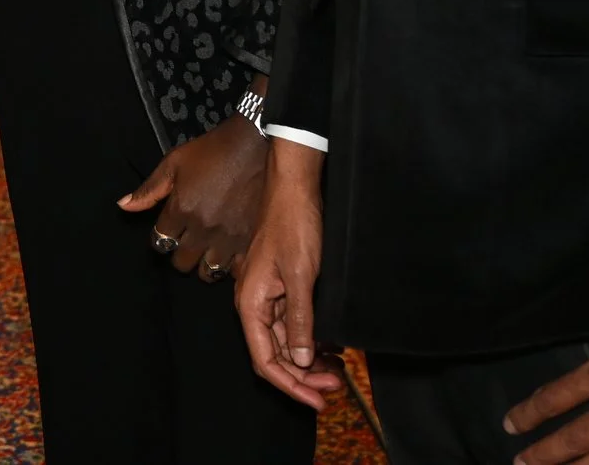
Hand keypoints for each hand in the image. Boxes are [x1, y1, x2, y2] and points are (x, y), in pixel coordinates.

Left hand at [121, 114, 267, 280]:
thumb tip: (123, 206)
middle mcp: (203, 228)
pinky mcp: (252, 241)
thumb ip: (149, 189)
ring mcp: (229, 238)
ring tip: (205, 253)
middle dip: (179, 254)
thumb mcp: (174, 162)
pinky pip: (236, 271)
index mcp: (181, 209)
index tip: (167, 232)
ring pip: (208, 272)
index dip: (160, 238)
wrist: (256, 145)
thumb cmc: (212, 151)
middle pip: (182, 262)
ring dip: (203, 264)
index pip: (160, 241)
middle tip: (186, 243)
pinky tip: (228, 257)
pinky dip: (229, 267)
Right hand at [236, 137, 345, 408]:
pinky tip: (332, 346)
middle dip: (303, 376)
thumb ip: (301, 320)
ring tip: (338, 371)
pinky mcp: (281, 286)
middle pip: (274, 354)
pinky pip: (293, 323)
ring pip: (285, 341)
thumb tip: (302, 360)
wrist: (295, 188)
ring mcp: (267, 295)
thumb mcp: (302, 277)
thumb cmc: (295, 226)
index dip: (290, 385)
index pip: (264, 359)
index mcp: (251, 303)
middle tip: (335, 388)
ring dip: (309, 360)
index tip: (318, 400)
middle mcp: (254, 303)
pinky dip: (311, 339)